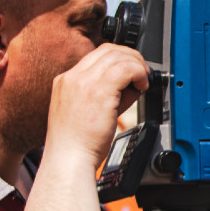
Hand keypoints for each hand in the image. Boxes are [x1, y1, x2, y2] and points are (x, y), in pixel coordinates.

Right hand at [44, 44, 149, 167]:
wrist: (69, 160)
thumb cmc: (76, 144)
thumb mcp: (86, 112)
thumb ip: (106, 95)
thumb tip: (130, 86)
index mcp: (66, 81)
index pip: (96, 55)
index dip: (118, 59)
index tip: (130, 70)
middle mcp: (72, 77)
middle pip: (108, 50)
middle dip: (130, 57)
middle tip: (142, 73)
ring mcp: (83, 82)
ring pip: (117, 56)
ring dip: (136, 65)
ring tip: (143, 80)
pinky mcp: (98, 91)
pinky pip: (126, 68)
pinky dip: (139, 72)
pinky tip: (142, 85)